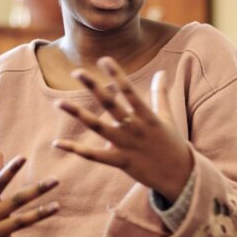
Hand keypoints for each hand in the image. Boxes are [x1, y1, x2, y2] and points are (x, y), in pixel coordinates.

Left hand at [53, 57, 192, 202]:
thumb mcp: (167, 117)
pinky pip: (94, 156)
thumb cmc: (172, 144)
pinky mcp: (121, 162)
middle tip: (77, 72)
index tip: (104, 60)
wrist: (179, 176)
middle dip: (94, 87)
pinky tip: (57, 143)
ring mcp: (127, 146)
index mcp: (147, 116)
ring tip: (59, 103)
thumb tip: (161, 72)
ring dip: (78, 114)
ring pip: (98, 128)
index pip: (130, 91)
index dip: (117, 75)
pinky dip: (76, 150)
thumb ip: (161, 94)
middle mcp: (135, 128)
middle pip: (111, 105)